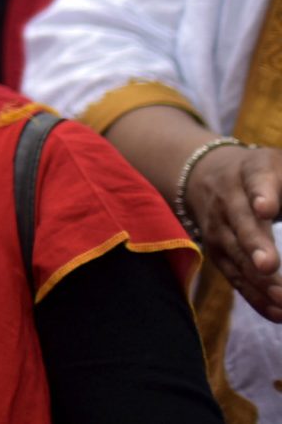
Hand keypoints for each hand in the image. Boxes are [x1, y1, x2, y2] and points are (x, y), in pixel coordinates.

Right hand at [188, 143, 281, 320]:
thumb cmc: (261, 175)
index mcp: (251, 172)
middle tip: (269, 265)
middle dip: (255, 245)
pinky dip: (256, 296)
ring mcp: (219, 228)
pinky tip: (278, 313)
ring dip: (259, 280)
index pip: (256, 181)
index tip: (266, 209)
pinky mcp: (217, 253)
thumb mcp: (276, 168)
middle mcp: (228, 200)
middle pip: (242, 223)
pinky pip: (235, 276)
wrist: (206, 176)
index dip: (262, 195)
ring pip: (237, 255)